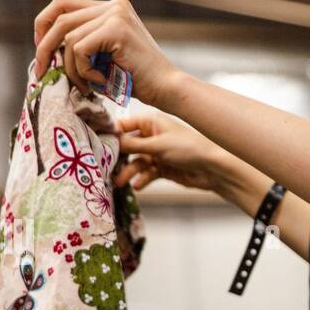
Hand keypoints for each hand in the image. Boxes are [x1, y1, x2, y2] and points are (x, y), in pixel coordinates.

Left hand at [33, 0, 177, 108]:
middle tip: (41, 73)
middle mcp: (114, 5)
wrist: (168, 89)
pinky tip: (102, 81)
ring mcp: (116, 14)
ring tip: (88, 86)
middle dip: (45, 47)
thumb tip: (46, 49)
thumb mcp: (105, 57)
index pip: (63, 4)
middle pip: (60, 17)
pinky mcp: (116, 28)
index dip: (44, 23)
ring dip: (72, 69)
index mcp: (111, 8)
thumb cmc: (138, 81)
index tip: (41, 49)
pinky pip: (79, 49)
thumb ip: (83, 44)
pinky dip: (84, 71)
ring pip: (69, 38)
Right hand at [115, 111, 239, 193]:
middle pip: (127, 146)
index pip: (123, 126)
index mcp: (150, 122)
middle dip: (117, 158)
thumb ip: (133, 145)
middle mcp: (152, 136)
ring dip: (128, 172)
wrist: (212, 169)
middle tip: (105, 169)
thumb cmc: (188, 149)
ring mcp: (157, 152)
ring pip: (136, 162)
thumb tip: (111, 142)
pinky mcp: (162, 168)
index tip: (96, 145)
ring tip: (120, 183)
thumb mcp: (157, 146)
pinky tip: (138, 187)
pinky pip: (147, 173)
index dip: (110, 135)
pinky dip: (142, 179)